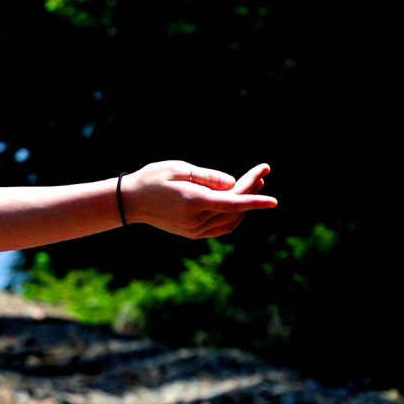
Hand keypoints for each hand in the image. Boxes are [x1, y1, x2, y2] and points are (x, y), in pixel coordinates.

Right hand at [121, 161, 274, 238]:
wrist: (130, 202)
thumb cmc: (152, 179)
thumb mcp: (178, 168)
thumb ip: (207, 177)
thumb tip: (233, 184)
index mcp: (192, 202)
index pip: (231, 203)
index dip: (254, 201)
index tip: (274, 201)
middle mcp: (195, 220)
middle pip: (234, 208)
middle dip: (251, 190)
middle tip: (262, 171)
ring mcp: (194, 230)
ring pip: (231, 220)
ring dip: (245, 204)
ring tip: (254, 182)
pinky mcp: (193, 234)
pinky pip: (222, 228)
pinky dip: (235, 216)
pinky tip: (238, 202)